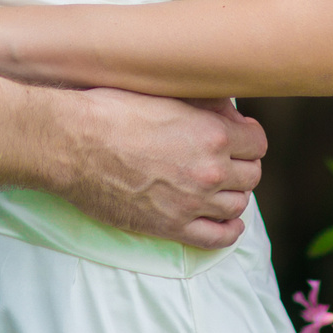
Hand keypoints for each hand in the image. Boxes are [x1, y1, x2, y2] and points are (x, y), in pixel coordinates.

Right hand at [50, 89, 267, 249]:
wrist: (74, 144)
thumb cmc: (114, 111)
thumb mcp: (167, 94)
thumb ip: (207, 105)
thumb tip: (232, 114)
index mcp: (212, 134)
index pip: (258, 143)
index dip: (248, 139)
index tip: (237, 138)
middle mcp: (210, 170)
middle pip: (251, 175)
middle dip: (241, 166)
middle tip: (225, 161)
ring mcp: (192, 202)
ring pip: (238, 205)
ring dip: (232, 195)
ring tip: (218, 187)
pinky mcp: (171, 227)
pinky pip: (218, 238)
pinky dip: (228, 231)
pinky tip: (225, 222)